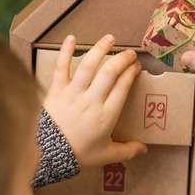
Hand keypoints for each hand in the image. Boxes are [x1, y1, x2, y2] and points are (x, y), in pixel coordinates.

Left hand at [43, 34, 146, 167]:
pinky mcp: (56, 91)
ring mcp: (73, 94)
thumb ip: (127, 151)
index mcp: (107, 115)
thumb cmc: (78, 155)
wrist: (49, 156)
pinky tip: (71, 38)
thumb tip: (145, 149)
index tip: (136, 67)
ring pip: (89, 66)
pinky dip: (66, 51)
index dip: (131, 73)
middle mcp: (92, 101)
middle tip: (129, 53)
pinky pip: (61, 68)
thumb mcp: (106, 156)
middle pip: (110, 73)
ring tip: (110, 38)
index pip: (123, 87)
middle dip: (122, 59)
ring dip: (101, 49)